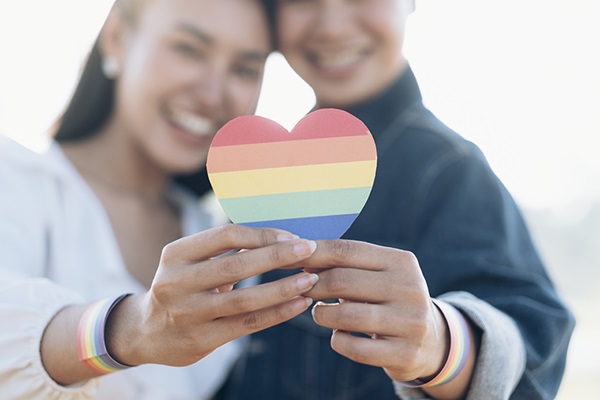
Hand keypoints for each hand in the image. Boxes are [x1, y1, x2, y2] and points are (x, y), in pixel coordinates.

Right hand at [108, 225, 318, 366]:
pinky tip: (299, 304)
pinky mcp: (201, 339)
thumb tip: (277, 234)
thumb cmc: (181, 287)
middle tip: (309, 249)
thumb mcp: (189, 261)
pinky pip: (247, 324)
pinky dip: (277, 313)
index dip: (261, 235)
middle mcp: (177, 282)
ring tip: (311, 279)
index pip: (225, 236)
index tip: (291, 235)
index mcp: (176, 254)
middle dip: (278, 256)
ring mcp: (188, 314)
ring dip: (283, 288)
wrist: (146, 331)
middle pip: (237, 265)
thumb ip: (224, 249)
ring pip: (245, 299)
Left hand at [297, 240, 447, 381]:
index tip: (290, 259)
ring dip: (321, 314)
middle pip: (343, 281)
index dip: (313, 253)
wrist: (430, 339)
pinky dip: (338, 340)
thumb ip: (345, 265)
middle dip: (313, 285)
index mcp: (402, 261)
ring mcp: (410, 322)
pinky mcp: (405, 353)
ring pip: (346, 316)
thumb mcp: (377, 275)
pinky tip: (338, 334)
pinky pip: (355, 348)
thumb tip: (298, 256)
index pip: (348, 250)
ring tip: (319, 313)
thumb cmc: (388, 299)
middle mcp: (410, 289)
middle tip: (300, 289)